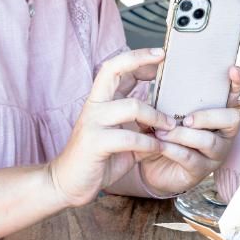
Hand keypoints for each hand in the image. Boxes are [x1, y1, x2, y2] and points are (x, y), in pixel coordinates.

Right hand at [48, 48, 167, 207]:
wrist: (67, 184)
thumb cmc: (98, 159)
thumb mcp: (123, 137)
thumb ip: (141, 125)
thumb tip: (170, 118)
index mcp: (100, 101)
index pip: (116, 68)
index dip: (137, 58)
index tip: (159, 55)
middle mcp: (94, 106)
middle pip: (112, 70)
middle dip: (138, 59)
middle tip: (162, 57)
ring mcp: (93, 123)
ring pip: (131, 106)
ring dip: (157, 116)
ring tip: (171, 127)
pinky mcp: (95, 143)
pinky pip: (130, 137)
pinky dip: (149, 143)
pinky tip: (158, 148)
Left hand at [138, 65, 239, 197]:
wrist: (153, 168)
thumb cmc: (165, 134)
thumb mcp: (165, 115)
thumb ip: (164, 100)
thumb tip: (150, 78)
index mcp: (217, 112)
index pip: (233, 94)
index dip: (237, 82)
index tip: (232, 69)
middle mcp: (223, 132)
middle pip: (231, 119)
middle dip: (208, 116)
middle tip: (186, 119)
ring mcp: (215, 153)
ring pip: (208, 141)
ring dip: (183, 135)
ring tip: (162, 132)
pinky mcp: (201, 170)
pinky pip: (190, 158)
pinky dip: (173, 149)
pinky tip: (159, 145)